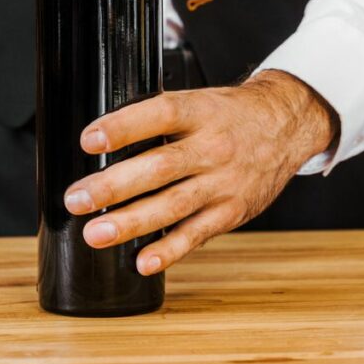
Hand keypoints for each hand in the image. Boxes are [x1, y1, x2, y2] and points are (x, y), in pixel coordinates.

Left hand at [63, 70, 338, 274]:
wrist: (286, 126)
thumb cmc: (230, 115)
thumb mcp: (199, 101)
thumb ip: (158, 119)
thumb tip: (102, 139)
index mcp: (200, 112)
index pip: (159, 115)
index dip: (123, 127)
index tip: (90, 141)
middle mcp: (212, 147)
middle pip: (160, 167)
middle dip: (114, 186)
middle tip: (77, 199)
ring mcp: (224, 182)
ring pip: (173, 205)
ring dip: (131, 223)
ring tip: (96, 234)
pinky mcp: (232, 211)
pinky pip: (197, 234)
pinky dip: (170, 250)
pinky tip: (143, 262)